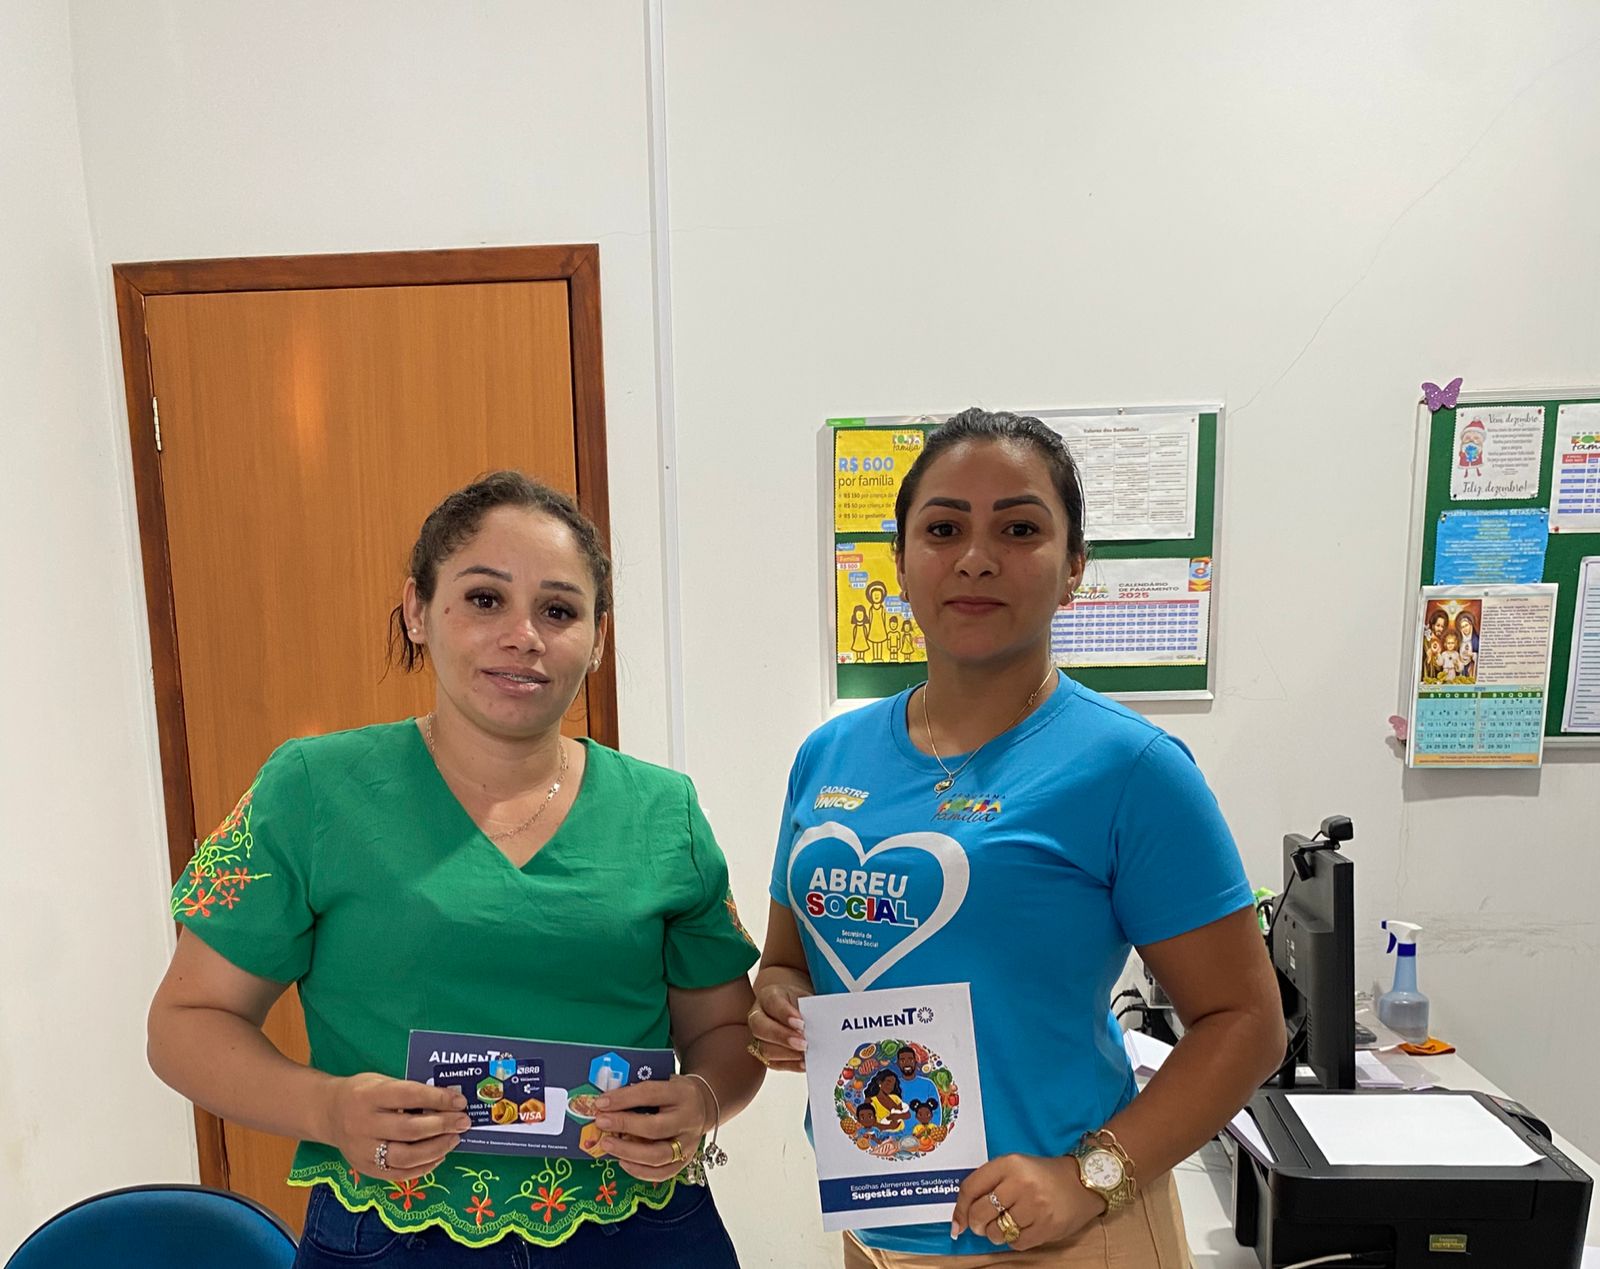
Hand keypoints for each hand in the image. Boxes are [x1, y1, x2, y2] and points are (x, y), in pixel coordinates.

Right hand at [322, 1073, 470, 1182]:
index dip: (438, 1098)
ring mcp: (363, 1151)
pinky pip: (399, 1174)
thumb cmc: (363, 1093)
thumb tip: (449, 1101)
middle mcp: (363, 1125)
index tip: (460, 1101)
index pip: (409, 1096)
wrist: (328, 1113)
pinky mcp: (366, 1169)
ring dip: (437, 1148)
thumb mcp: (381, 1082)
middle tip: (464, 1122)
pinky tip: (439, 1156)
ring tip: (455, 1139)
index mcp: (368, 1096)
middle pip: (409, 1130)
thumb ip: (410, 1091)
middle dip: (442, 1125)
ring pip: (406, 1157)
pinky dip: (424, 1167)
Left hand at [592, 1075, 711, 1182]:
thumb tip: (606, 1101)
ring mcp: (689, 1144)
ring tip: (606, 1144)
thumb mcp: (663, 1081)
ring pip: (657, 1155)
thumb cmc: (674, 1093)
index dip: (623, 1098)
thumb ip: (639, 1089)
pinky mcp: (685, 1161)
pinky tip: (622, 1161)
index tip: (601, 1102)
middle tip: (601, 1122)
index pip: (650, 1094)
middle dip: (624, 1125)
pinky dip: (639, 1171)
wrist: (702, 1106)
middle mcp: (688, 1120)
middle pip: (654, 1128)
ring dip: (628, 1151)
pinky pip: (661, 1173)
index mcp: (682, 1093)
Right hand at [747, 981, 808, 1071]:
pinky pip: (773, 1063)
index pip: (772, 1003)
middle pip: (760, 1027)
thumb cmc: (800, 1003)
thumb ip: (810, 1008)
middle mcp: (757, 1016)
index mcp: (767, 996)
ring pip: (764, 1048)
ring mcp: (758, 1037)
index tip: (802, 1023)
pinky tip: (803, 1064)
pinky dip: (790, 1065)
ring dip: (786, 1053)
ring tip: (805, 1054)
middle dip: (782, 1036)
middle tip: (804, 1043)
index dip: (785, 1013)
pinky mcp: (765, 1054)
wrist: (796, 1009)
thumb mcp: (805, 998)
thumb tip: (821, 1023)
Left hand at [951, 1153, 1106, 1250]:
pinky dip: (1014, 1240)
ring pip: (997, 1232)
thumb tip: (962, 1215)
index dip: (960, 1209)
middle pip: (980, 1213)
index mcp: (1009, 1163)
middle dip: (977, 1224)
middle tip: (982, 1224)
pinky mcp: (1046, 1226)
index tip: (957, 1223)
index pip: (971, 1187)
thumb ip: (989, 1183)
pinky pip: (1016, 1243)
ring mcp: (1035, 1205)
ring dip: (996, 1234)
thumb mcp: (1015, 1167)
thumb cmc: (1043, 1176)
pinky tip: (1024, 1228)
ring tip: (1007, 1224)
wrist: (1082, 1183)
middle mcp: (1021, 1183)